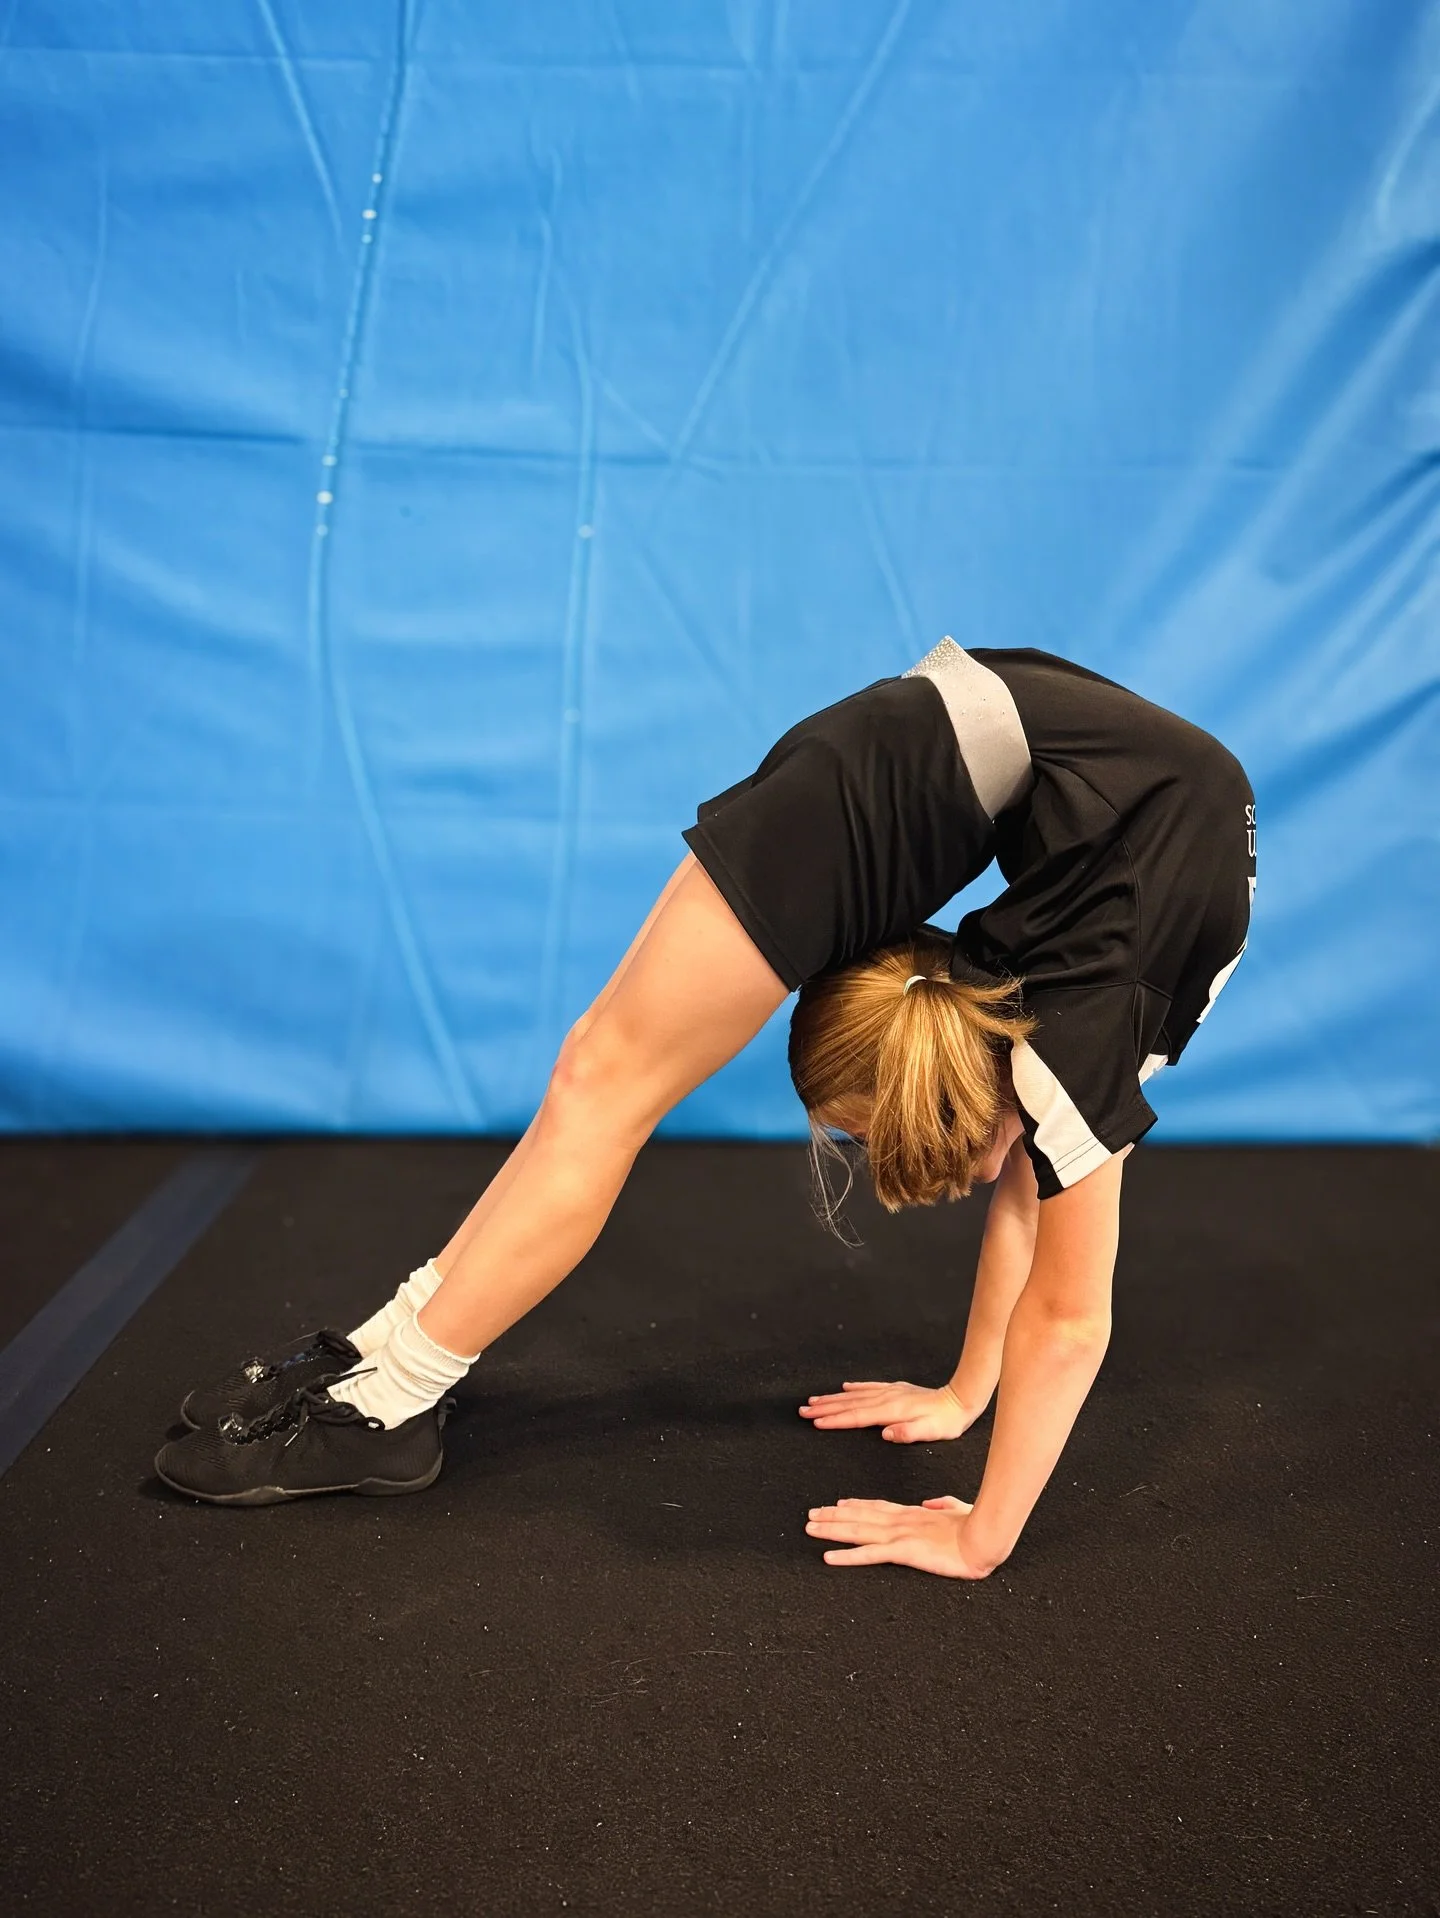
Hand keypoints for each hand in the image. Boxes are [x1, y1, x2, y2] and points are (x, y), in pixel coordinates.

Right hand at [798, 1379, 974, 1442]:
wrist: (959, 1400)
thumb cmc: (945, 1422)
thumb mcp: (930, 1433)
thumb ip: (908, 1433)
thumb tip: (887, 1434)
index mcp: (891, 1412)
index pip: (856, 1417)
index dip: (834, 1420)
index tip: (815, 1422)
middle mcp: (887, 1399)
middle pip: (849, 1404)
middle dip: (824, 1408)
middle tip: (803, 1411)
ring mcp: (890, 1392)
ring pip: (855, 1395)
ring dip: (834, 1398)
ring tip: (814, 1400)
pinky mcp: (896, 1389)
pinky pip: (869, 1387)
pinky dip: (855, 1388)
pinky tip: (845, 1388)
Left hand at [805, 1496, 998, 1578]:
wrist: (984, 1539)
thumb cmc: (976, 1527)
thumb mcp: (957, 1511)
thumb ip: (943, 1505)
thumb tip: (930, 1503)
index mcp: (913, 1514)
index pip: (877, 1508)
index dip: (855, 1506)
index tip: (838, 1504)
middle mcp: (901, 1521)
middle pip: (859, 1516)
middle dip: (833, 1516)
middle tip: (811, 1514)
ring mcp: (900, 1535)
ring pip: (857, 1531)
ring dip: (831, 1530)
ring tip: (810, 1528)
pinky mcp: (903, 1550)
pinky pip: (869, 1554)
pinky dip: (847, 1555)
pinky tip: (829, 1557)